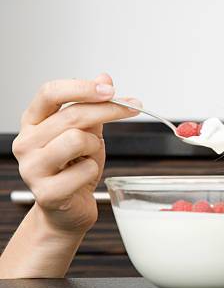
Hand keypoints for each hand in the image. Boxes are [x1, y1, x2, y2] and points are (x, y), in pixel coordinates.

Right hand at [11, 74, 140, 235]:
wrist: (68, 210)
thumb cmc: (75, 169)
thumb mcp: (88, 133)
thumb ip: (93, 106)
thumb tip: (104, 77)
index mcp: (33, 122)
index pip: (50, 92)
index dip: (82, 88)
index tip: (111, 89)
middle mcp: (26, 142)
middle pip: (71, 115)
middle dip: (109, 110)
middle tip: (133, 108)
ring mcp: (32, 168)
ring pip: (77, 140)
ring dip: (95, 146)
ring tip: (90, 156)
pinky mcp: (46, 192)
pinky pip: (85, 170)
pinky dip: (94, 171)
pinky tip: (84, 177)